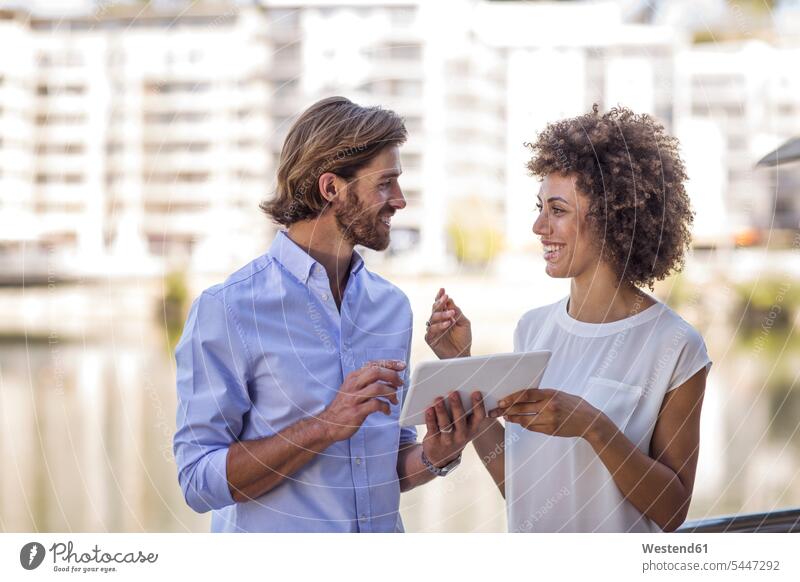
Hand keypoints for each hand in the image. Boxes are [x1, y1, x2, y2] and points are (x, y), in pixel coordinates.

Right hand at [319, 360, 405, 442]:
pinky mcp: (357, 411)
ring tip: (394, 399)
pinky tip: (387, 410)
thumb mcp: (352, 388)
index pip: (373, 364)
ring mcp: (354, 398)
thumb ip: (366, 381)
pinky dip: (385, 407)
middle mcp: (353, 385)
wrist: (328, 424)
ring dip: (390, 393)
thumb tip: (388, 377)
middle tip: (400, 383)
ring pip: (377, 388)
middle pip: (376, 372)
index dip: (389, 363)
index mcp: (353, 377)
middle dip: (392, 376)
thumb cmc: (344, 406)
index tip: (401, 365)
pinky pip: (376, 405)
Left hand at [422, 391, 486, 466]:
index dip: (478, 405)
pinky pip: (432, 428)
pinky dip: (430, 418)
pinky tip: (429, 409)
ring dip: (442, 411)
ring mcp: (448, 440)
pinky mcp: (435, 441)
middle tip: (454, 392)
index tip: (476, 392)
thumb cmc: (455, 434)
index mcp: (472, 429)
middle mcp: (462, 435)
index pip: (479, 417)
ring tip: (438, 399)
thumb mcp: (465, 427)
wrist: (441, 457)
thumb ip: (465, 413)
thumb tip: (459, 391)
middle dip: (457, 406)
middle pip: (460, 420)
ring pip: (446, 425)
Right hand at [424, 288, 471, 358]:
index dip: (440, 297)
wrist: (463, 355)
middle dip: (440, 302)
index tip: (443, 290)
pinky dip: (439, 326)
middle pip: (435, 309)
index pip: (440, 304)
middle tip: (445, 297)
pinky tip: (447, 323)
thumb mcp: (464, 323)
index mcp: (445, 316)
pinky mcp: (430, 338)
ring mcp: (433, 329)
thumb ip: (457, 312)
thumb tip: (450, 300)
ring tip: (451, 314)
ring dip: (442, 314)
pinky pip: (431, 330)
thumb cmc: (463, 339)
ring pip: (432, 318)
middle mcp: (438, 321)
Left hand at [489, 388, 610, 439]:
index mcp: (550, 394)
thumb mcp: (558, 394)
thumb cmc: (572, 404)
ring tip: (506, 417)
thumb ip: (542, 395)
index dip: (511, 398)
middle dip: (507, 410)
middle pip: (522, 408)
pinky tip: (520, 422)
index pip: (526, 395)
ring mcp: (550, 420)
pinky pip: (532, 428)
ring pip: (525, 420)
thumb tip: (522, 396)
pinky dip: (525, 425)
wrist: (589, 421)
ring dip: (514, 419)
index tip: (501, 401)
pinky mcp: (551, 430)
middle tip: (497, 411)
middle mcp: (549, 406)